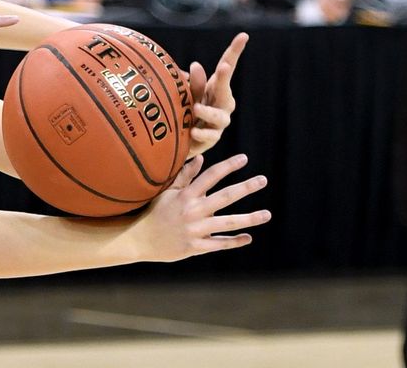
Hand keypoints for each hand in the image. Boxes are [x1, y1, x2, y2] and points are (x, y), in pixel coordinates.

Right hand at [131, 153, 269, 262]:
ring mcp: (195, 229)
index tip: (244, 158)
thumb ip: (185, 176)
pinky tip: (248, 238)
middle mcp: (192, 211)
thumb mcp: (167, 192)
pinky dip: (234, 241)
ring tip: (267, 214)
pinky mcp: (195, 246)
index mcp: (185, 195)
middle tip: (263, 180)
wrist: (139, 239)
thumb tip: (200, 158)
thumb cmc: (154, 212)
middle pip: (224, 197)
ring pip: (227, 222)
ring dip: (249, 218)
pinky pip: (219, 244)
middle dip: (245, 187)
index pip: (210, 176)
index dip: (228, 166)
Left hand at [186, 32, 246, 157]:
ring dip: (208, 111)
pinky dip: (202, 133)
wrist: (184, 137)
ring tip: (196, 107)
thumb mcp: (188, 92)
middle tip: (224, 66)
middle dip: (225, 77)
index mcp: (217, 87)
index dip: (235, 50)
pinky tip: (194, 130)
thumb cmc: (188, 109)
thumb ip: (194, 83)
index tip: (243, 35)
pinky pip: (210, 135)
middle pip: (226, 89)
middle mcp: (222, 102)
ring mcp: (219, 121)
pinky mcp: (212, 138)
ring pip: (219, 116)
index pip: (227, 66)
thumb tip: (196, 64)